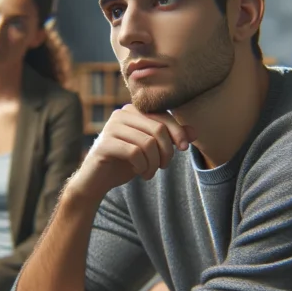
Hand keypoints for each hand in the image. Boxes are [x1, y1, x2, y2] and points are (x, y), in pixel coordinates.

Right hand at [71, 105, 196, 198]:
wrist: (96, 180)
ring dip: (154, 163)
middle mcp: (121, 114)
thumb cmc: (126, 162)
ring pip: (147, 143)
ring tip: (150, 172)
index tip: (184, 148)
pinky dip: (143, 166)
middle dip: (166, 151)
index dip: (178, 132)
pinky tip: (140, 172)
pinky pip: (134, 153)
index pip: (163, 116)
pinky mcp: (105, 144)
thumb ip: (170, 138)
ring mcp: (111, 127)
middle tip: (164, 166)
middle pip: (157, 129)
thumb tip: (195, 132)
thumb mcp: (152, 149)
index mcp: (133, 110)